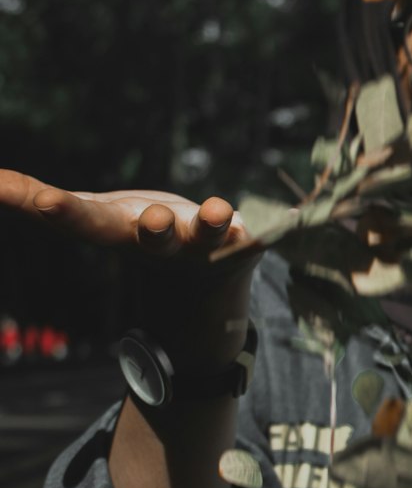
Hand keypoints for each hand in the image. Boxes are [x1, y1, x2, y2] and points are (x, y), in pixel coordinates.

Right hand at [0, 170, 258, 367]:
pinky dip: (280, 228)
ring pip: (213, 236)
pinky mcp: (250, 242)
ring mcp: (209, 247)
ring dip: (214, 224)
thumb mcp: (93, 218)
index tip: (43, 203)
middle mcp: (166, 245)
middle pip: (156, 237)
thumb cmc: (140, 235)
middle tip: (150, 220)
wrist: (206, 287)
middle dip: (153, 229)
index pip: (87, 223)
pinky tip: (296, 218)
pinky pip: (267, 231)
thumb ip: (38, 201)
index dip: (63, 213)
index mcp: (123, 234)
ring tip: (217, 212)